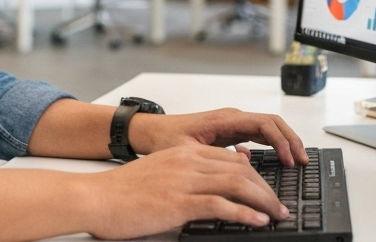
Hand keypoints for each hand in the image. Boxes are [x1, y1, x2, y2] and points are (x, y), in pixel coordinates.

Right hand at [79, 143, 287, 239]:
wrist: (95, 198)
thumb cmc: (121, 193)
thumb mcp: (159, 176)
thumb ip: (185, 177)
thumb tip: (209, 191)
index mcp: (184, 155)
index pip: (232, 160)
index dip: (256, 176)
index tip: (267, 192)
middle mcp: (188, 162)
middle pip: (241, 170)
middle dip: (266, 189)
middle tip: (280, 206)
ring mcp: (184, 181)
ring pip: (237, 184)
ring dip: (264, 201)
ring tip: (277, 214)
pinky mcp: (179, 201)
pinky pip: (221, 205)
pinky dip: (245, 213)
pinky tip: (257, 221)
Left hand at [130, 108, 307, 165]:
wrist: (150, 132)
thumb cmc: (165, 138)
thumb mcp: (188, 151)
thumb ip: (214, 157)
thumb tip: (242, 163)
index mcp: (225, 119)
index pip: (265, 124)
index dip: (282, 141)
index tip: (290, 160)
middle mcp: (232, 118)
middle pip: (273, 124)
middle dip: (290, 141)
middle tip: (302, 161)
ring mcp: (232, 125)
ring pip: (268, 129)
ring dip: (284, 143)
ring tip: (296, 161)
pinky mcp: (230, 133)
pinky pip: (258, 135)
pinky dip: (272, 145)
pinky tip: (277, 161)